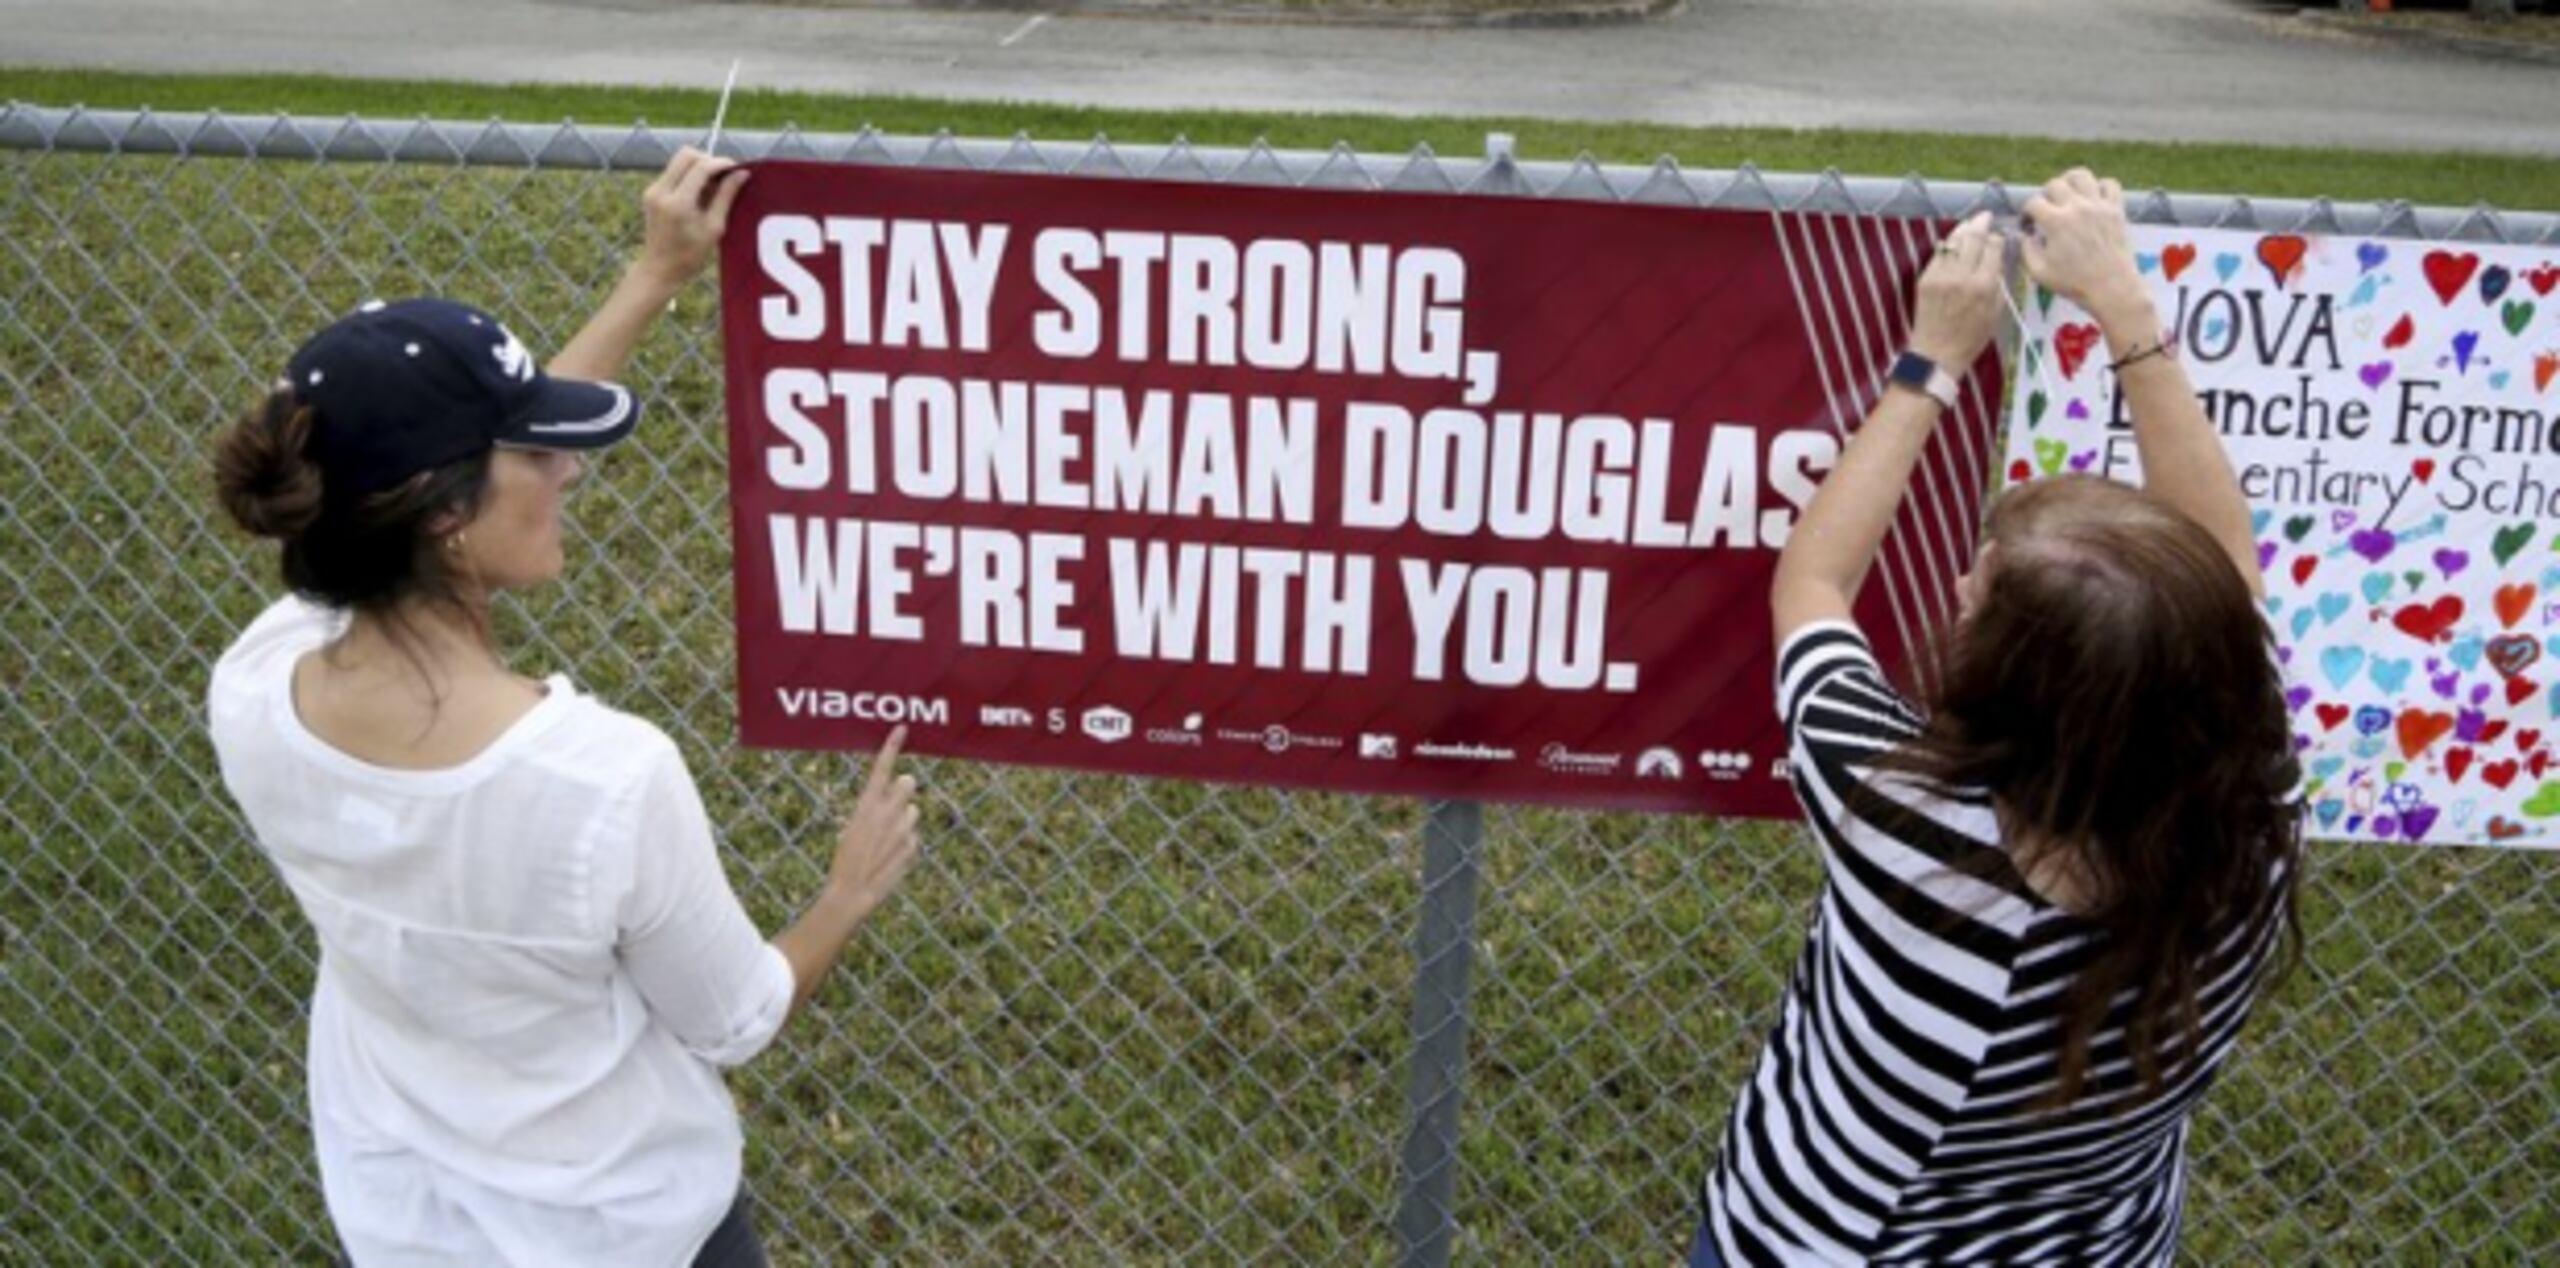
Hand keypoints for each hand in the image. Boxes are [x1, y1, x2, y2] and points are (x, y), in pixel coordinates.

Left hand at [636, 146, 748, 289]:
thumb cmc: (690, 255)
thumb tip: (742, 174)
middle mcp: (661, 191)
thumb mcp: (714, 227)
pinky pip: (673, 172)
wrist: (659, 269)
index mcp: (678, 203)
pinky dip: (689, 175)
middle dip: (708, 159)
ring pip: (679, 161)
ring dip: (699, 167)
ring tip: (714, 187)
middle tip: (725, 175)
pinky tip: (701, 194)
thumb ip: (726, 196)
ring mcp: (653, 190)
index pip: (701, 167)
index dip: (721, 163)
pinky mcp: (651, 192)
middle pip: (686, 154)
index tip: (737, 168)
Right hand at [825, 726, 919, 917]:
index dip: (892, 747)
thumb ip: (875, 808)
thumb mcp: (853, 828)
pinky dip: (906, 845)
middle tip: (892, 806)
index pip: (882, 769)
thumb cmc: (846, 860)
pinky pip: (914, 837)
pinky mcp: (913, 847)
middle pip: (907, 783)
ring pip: (914, 812)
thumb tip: (899, 791)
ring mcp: (903, 830)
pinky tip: (890, 858)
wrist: (851, 893)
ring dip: (904, 821)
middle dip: (903, 790)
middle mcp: (887, 814)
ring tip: (886, 842)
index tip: (902, 728)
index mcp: (866, 806)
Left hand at [1906, 211, 2005, 369]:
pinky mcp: (1925, 279)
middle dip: (1981, 224)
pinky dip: (1948, 245)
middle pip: (1973, 238)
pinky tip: (1954, 242)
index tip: (1999, 236)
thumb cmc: (1972, 338)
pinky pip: (1939, 254)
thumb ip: (1998, 281)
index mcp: (1983, 286)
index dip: (1997, 238)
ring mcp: (1941, 276)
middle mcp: (1962, 277)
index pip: (1993, 247)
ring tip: (1972, 223)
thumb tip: (1998, 256)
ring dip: (1964, 229)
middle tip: (1986, 216)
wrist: (1936, 353)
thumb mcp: (1996, 312)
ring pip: (1954, 241)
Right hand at [2019, 168, 2148, 322]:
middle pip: (2055, 183)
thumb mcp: (2039, 272)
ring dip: (2071, 181)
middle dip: (2046, 195)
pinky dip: (2100, 186)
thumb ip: (2026, 249)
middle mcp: (2076, 207)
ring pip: (2081, 175)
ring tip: (2069, 194)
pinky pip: (2110, 184)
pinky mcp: (2116, 209)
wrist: (2111, 287)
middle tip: (2048, 210)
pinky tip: (2094, 198)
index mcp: (2056, 222)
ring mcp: (2099, 205)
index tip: (2029, 224)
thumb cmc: (2074, 283)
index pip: (2033, 202)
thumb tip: (2024, 235)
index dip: (2026, 212)